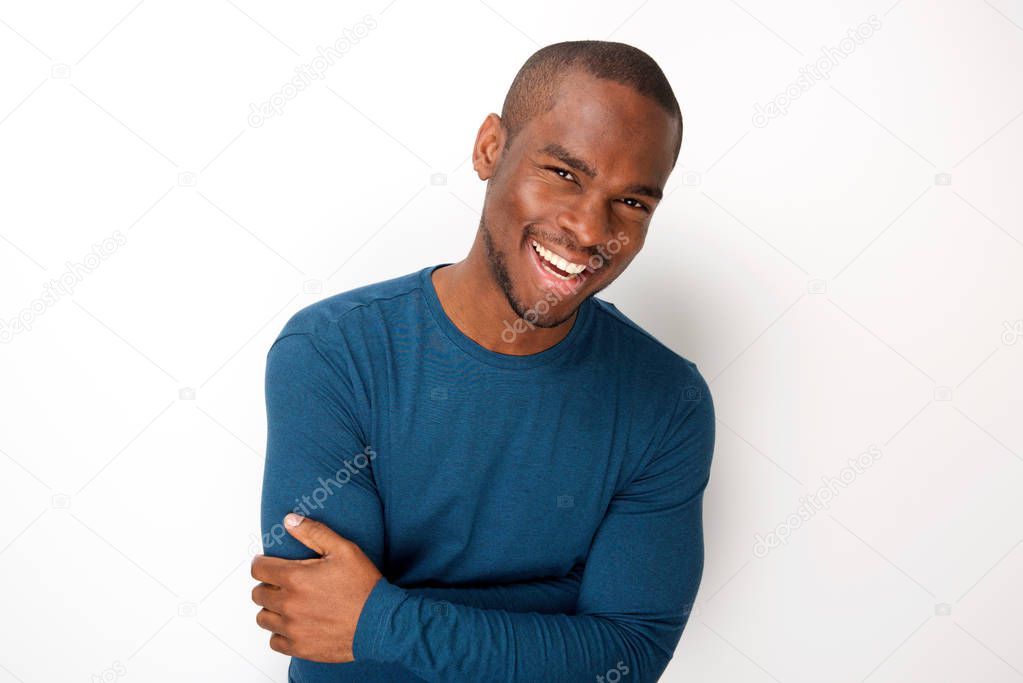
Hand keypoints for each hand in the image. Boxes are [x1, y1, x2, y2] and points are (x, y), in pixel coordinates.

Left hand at [251, 513, 383, 662]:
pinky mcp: (299, 647)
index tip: (268, 564)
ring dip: (272, 610)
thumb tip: (289, 520)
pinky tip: (296, 624)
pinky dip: (281, 633)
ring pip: (263, 618)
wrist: (379, 622)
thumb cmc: (363, 586)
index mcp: (295, 578)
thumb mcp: (344, 549)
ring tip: (290, 604)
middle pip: (257, 594)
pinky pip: (275, 641)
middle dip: (268, 586)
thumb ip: (314, 532)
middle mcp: (289, 604)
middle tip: (284, 584)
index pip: (258, 569)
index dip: (262, 563)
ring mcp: (292, 628)